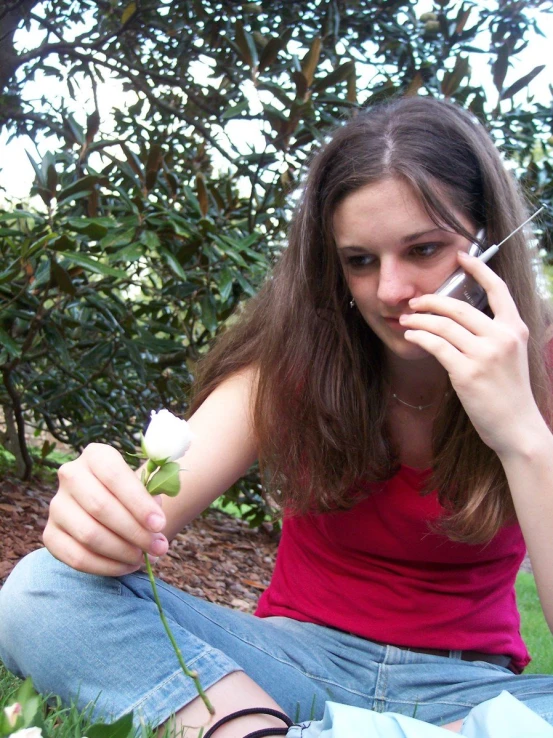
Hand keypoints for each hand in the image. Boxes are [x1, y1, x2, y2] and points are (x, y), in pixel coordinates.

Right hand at [43, 443, 168, 575]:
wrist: (109, 504)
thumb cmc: (131, 494)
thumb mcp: (144, 487)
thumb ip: (151, 500)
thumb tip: (155, 525)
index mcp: (96, 455)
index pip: (114, 476)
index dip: (138, 502)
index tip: (160, 524)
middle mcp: (70, 475)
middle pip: (100, 506)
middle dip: (134, 532)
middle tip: (158, 547)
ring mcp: (56, 505)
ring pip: (88, 534)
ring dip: (121, 551)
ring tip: (144, 558)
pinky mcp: (50, 535)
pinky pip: (76, 557)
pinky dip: (105, 566)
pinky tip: (126, 566)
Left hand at [399, 250, 540, 455]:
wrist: (518, 427)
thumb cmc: (510, 394)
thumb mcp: (512, 356)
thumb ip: (494, 335)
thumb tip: (459, 321)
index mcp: (516, 329)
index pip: (498, 289)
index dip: (478, 268)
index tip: (461, 255)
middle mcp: (502, 337)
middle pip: (459, 306)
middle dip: (431, 300)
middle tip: (414, 301)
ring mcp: (485, 354)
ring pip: (443, 325)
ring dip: (420, 320)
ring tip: (406, 319)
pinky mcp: (468, 372)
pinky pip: (436, 345)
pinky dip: (420, 337)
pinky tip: (411, 336)